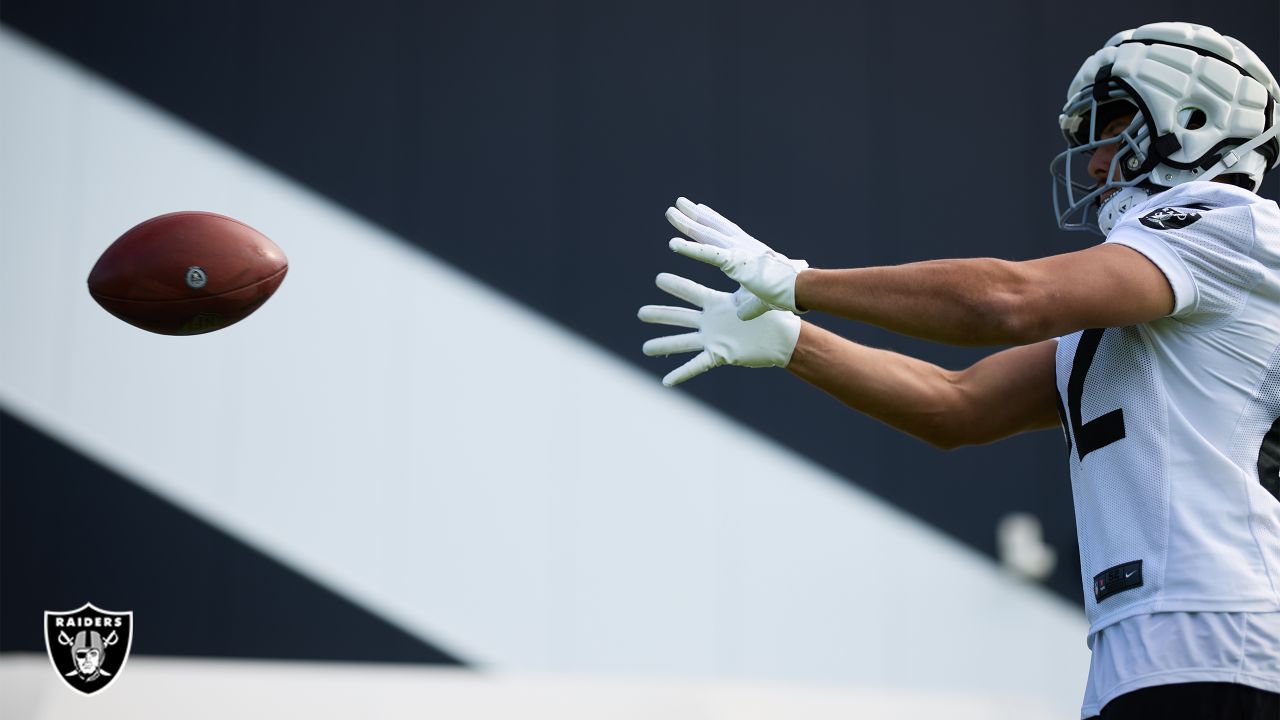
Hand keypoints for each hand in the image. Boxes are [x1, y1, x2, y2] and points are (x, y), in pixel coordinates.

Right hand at [639, 272, 801, 386]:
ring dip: (663, 345)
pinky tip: (666, 381)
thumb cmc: (772, 314)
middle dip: (660, 315)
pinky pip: (696, 366)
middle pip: (680, 317)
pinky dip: (681, 374)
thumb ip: (745, 281)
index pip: (692, 293)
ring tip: (644, 349)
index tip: (659, 279)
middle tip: (640, 314)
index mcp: (717, 303)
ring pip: (682, 342)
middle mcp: (710, 321)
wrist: (782, 338)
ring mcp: (712, 339)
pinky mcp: (719, 355)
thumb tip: (745, 260)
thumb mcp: (756, 296)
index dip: (676, 286)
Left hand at [665, 197, 807, 319]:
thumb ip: (748, 306)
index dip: (712, 219)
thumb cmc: (784, 292)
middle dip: (695, 214)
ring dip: (686, 223)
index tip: (700, 209)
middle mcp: (741, 245)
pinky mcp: (734, 262)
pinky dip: (690, 249)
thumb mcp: (759, 300)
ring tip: (670, 211)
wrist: (798, 289)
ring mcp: (737, 251)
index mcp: (748, 251)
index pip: (726, 231)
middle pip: (712, 226)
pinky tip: (672, 244)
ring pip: (706, 234)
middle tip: (678, 203)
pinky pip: (706, 254)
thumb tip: (741, 315)